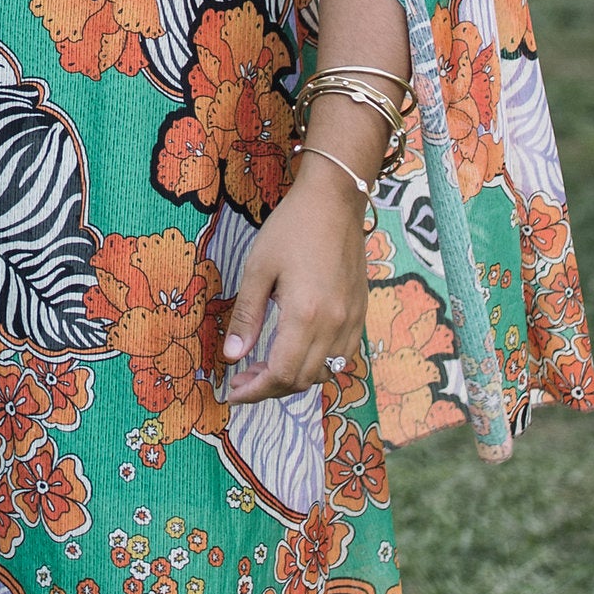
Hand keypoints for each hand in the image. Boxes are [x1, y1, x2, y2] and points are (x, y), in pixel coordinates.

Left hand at [223, 160, 367, 404]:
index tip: (233, 391)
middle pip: (303, 379)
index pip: (282, 373)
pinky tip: (298, 351)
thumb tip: (232, 355)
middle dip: (270, 388)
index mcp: (306, 315)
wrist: (335, 202)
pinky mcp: (360, 313)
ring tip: (267, 366)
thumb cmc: (291, 228)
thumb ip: (247, 315)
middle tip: (244, 378)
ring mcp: (352, 321)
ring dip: (295, 378)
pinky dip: (319, 364)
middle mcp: (334, 325)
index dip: (256, 390)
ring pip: (325, 372)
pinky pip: (343, 356)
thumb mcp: (258, 268)